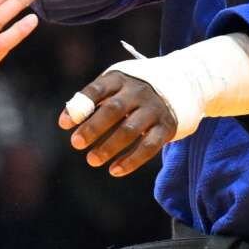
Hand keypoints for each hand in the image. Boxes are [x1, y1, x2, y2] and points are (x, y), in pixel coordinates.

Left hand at [58, 70, 176, 176]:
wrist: (185, 81)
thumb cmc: (137, 86)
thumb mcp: (118, 82)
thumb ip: (96, 97)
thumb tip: (70, 116)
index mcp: (121, 78)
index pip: (96, 90)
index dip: (79, 108)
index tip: (63, 124)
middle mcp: (139, 91)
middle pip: (112, 110)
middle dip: (92, 128)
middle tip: (76, 143)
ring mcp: (154, 109)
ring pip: (129, 130)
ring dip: (109, 147)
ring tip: (91, 160)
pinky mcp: (167, 127)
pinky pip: (148, 146)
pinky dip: (131, 161)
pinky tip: (114, 170)